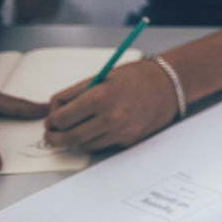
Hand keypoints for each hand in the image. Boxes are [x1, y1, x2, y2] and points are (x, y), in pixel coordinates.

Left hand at [43, 59, 175, 153]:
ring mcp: (120, 132)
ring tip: (74, 130)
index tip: (52, 119)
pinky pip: (101, 145)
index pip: (61, 118)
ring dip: (75, 139)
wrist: (170, 85)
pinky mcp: (128, 140)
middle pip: (69, 138)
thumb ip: (76, 93)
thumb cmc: (136, 77)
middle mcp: (109, 117)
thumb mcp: (103, 77)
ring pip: (84, 145)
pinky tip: (96, 129)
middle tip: (52, 133)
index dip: (52, 120)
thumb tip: (55, 109)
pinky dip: (94, 140)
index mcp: (100, 97)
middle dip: (55, 137)